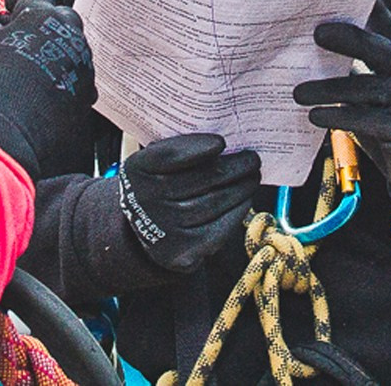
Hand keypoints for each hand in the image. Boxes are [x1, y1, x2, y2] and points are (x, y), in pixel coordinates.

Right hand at [0, 0, 95, 179]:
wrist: (4, 141)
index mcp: (42, 16)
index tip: (7, 7)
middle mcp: (69, 36)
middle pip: (58, 19)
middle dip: (39, 25)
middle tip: (18, 38)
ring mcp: (82, 66)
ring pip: (69, 49)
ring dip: (52, 52)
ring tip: (28, 70)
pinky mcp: (86, 95)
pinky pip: (74, 77)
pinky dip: (60, 79)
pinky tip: (40, 93)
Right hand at [116, 134, 260, 272]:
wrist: (147, 225)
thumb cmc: (162, 181)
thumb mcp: (159, 160)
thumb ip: (182, 147)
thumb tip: (226, 140)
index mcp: (137, 168)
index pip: (169, 155)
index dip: (197, 147)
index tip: (221, 142)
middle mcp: (145, 199)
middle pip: (201, 179)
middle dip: (235, 167)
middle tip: (253, 159)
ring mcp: (162, 227)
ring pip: (214, 203)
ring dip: (241, 188)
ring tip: (253, 177)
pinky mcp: (180, 251)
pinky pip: (218, 228)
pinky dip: (237, 211)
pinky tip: (245, 199)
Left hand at [294, 5, 390, 201]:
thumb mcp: (383, 86)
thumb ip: (360, 64)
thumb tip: (316, 41)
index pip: (384, 21)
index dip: (365, 1)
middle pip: (375, 47)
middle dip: (344, 37)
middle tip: (315, 33)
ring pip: (365, 87)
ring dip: (326, 89)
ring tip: (297, 92)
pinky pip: (367, 119)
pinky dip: (338, 117)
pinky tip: (316, 116)